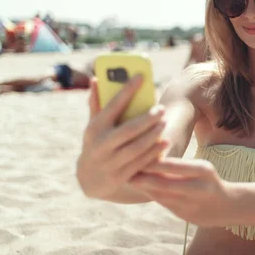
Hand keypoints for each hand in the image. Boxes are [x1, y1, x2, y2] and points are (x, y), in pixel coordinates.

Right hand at [77, 75, 168, 199]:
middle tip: (162, 109)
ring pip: (137, 147)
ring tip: (165, 123)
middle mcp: (101, 145)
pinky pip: (141, 163)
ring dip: (153, 135)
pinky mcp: (121, 176)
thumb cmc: (96, 142)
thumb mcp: (93, 125)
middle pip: (129, 129)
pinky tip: (165, 142)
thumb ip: (97, 104)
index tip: (141, 76)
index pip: (112, 105)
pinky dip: (154, 152)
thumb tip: (96, 79)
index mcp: (95, 128)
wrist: (90, 179)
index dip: (127, 89)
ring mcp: (111, 163)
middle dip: (147, 118)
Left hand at [130, 158, 233, 226]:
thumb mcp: (201, 168)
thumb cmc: (208, 180)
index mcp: (203, 170)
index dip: (155, 163)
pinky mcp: (186, 216)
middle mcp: (199, 188)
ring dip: (145, 189)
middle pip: (166, 183)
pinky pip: (165, 204)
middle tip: (128, 172)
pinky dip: (153, 196)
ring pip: (163, 196)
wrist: (226, 205)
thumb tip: (151, 157)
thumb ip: (179, 166)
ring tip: (131, 180)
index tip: (139, 157)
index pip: (175, 165)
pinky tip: (143, 190)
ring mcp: (193, 204)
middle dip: (145, 179)